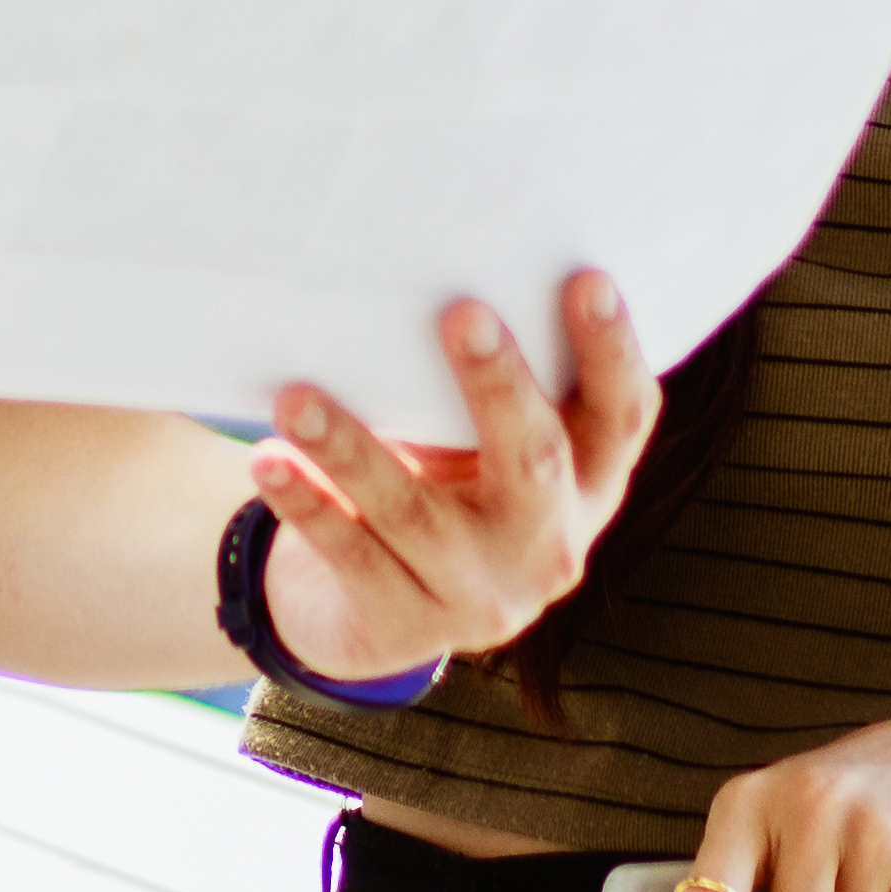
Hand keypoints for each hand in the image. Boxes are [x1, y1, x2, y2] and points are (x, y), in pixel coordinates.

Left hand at [241, 270, 658, 688]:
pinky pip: (351, 555)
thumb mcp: (485, 451)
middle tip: (461, 312)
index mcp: (588, 487)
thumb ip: (488, 391)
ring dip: (353, 449)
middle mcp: (548, 546)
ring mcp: (479, 595)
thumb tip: (431, 265)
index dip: (613, 353)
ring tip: (296, 398)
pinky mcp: (405, 626)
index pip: (622, 418)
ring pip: (415, 513)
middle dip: (499, 386)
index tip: (587, 279)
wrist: (374, 614)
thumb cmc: (443, 489)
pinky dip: (306, 503)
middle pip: (536, 462)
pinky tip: (268, 460)